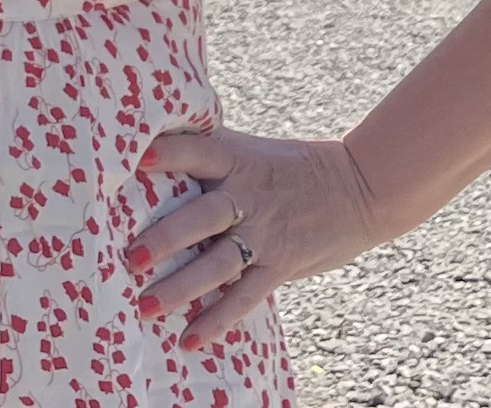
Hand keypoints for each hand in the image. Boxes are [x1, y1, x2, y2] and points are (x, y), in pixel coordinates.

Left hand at [122, 124, 392, 351]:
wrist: (360, 186)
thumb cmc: (294, 166)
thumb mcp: (253, 151)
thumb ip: (213, 155)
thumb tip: (153, 153)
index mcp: (237, 159)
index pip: (197, 151)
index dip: (168, 154)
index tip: (137, 160)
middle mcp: (247, 196)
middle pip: (202, 216)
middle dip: (166, 238)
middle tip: (131, 257)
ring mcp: (265, 234)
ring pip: (218, 264)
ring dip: (181, 287)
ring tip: (146, 305)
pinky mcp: (280, 266)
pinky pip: (245, 297)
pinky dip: (217, 320)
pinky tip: (190, 339)